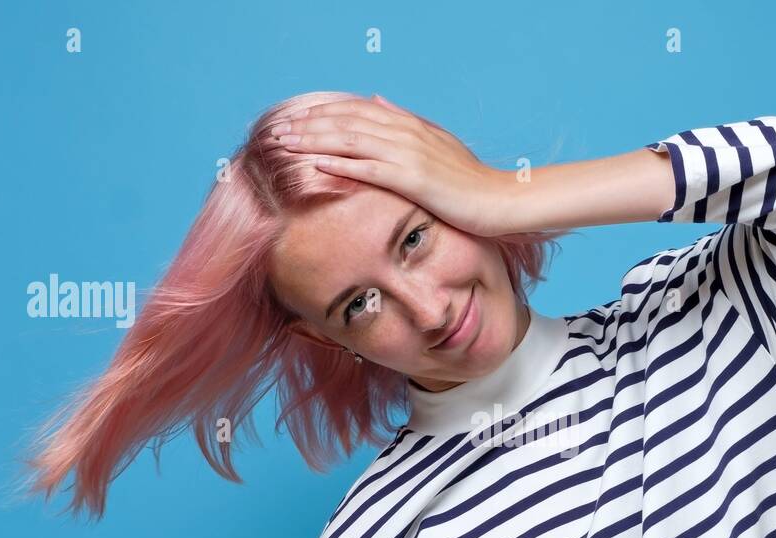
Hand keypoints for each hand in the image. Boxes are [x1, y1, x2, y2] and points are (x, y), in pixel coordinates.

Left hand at [267, 94, 511, 237]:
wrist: (500, 200)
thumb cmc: (469, 180)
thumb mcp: (437, 142)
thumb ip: (405, 120)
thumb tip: (377, 99)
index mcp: (408, 124)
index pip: (355, 111)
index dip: (321, 113)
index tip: (294, 118)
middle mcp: (405, 133)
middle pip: (346, 121)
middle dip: (308, 124)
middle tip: (276, 130)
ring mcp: (409, 155)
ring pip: (351, 140)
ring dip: (314, 140)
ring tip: (284, 144)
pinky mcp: (414, 179)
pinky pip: (370, 169)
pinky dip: (341, 163)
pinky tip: (316, 163)